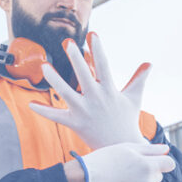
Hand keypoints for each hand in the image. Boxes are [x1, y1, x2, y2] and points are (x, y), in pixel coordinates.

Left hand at [29, 32, 151, 149]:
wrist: (122, 147)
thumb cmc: (127, 120)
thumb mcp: (134, 98)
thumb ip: (139, 79)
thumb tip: (149, 63)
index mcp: (110, 90)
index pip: (104, 66)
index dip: (98, 50)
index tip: (93, 34)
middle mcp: (96, 99)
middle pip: (84, 75)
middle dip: (76, 58)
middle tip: (68, 43)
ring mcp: (84, 111)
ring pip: (66, 93)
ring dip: (55, 79)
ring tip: (45, 66)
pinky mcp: (75, 123)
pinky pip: (57, 116)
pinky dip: (44, 111)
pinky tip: (31, 103)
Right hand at [81, 143, 175, 181]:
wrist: (87, 180)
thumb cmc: (106, 159)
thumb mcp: (128, 148)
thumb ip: (151, 149)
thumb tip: (167, 149)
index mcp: (148, 167)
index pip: (169, 164)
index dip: (162, 161)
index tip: (153, 159)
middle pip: (158, 176)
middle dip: (149, 171)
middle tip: (130, 167)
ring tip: (121, 176)